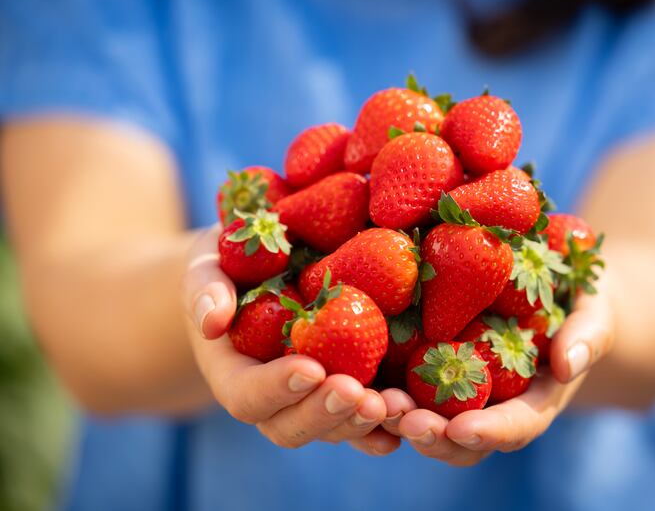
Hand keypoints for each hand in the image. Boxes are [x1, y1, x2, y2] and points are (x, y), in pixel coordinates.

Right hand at [181, 226, 394, 451]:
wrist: (265, 271)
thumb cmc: (231, 264)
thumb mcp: (209, 265)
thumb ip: (205, 289)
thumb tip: (212, 322)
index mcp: (233, 372)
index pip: (247, 396)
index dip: (276, 389)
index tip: (310, 368)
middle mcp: (273, 397)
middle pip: (291, 426)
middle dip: (325, 413)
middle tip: (356, 393)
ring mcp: (312, 399)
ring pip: (333, 429)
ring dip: (362, 422)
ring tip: (393, 404)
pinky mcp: (347, 389)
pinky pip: (364, 419)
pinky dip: (387, 424)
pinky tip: (410, 414)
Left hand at [378, 281, 614, 465]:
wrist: (553, 288)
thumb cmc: (580, 302)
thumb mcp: (594, 313)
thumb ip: (588, 336)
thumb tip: (567, 364)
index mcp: (535, 401)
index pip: (515, 427)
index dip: (489, 432)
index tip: (462, 428)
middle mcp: (493, 406)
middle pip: (462, 438)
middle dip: (435, 436)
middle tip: (406, 421)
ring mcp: (460, 391)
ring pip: (429, 419)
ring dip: (401, 418)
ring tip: (376, 403)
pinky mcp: (432, 368)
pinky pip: (407, 385)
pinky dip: (385, 388)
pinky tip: (361, 375)